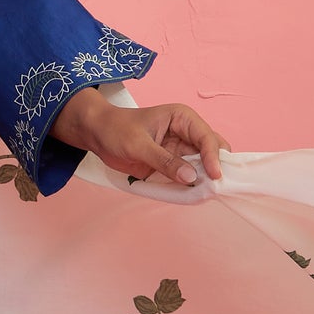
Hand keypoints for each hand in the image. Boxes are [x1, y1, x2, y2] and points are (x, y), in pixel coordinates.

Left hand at [51, 89, 226, 186]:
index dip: (213, 156)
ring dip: (206, 179)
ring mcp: (181, 150)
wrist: (97, 135)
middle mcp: (187, 133)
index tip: (215, 175)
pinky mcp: (173, 165)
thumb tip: (190, 177)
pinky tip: (194, 195)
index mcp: (182, 118)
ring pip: (203, 166)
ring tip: (207, 193)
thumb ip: (164, 161)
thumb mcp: (138, 145)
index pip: (206, 137)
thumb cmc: (116, 130)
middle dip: (216, 167)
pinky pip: (189, 177)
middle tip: (215, 186)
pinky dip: (193, 186)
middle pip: (213, 151)